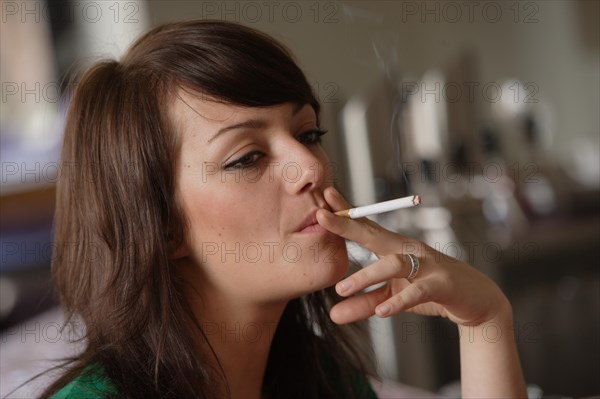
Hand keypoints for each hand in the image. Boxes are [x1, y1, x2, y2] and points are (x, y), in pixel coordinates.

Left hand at [316, 187, 510, 325]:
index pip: (367, 228)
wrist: (478, 302)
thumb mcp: (392, 299)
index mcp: (396, 248)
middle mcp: (410, 250)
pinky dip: (399, 301)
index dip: (346, 213)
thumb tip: (333, 315)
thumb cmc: (431, 292)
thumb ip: (364, 305)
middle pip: (375, 234)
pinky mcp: (442, 285)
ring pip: (393, 264)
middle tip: (321, 217)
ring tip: (341, 289)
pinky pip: (417, 292)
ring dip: (366, 276)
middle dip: (348, 225)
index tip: (323, 198)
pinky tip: (382, 312)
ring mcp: (427, 265)